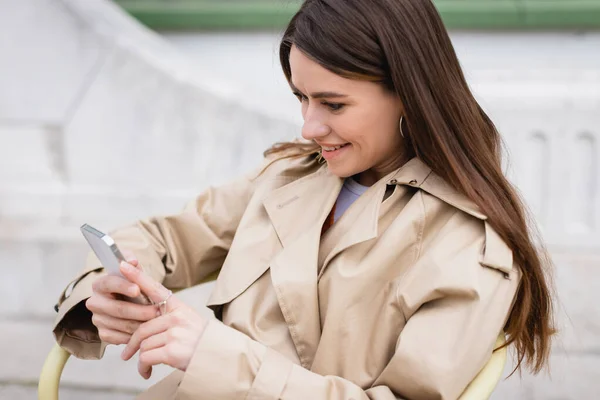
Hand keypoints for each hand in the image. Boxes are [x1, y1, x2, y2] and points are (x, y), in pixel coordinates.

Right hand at [85, 255, 157, 344]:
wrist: (133, 302)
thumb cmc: (134, 285)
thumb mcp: (135, 272)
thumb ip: (134, 264)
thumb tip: (132, 261)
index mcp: (100, 284)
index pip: (109, 283)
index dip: (123, 286)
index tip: (137, 289)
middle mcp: (95, 302)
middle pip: (117, 308)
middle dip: (139, 310)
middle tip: (157, 311)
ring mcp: (97, 319)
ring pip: (121, 324)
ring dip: (141, 324)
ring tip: (157, 321)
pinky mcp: (103, 334)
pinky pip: (119, 337)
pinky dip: (135, 335)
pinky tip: (147, 331)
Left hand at [119, 261, 208, 379]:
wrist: (219, 358)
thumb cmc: (202, 342)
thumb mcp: (189, 322)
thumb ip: (168, 319)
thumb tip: (145, 325)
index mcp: (179, 308)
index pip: (155, 288)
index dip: (137, 276)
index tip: (123, 265)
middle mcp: (177, 317)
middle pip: (142, 327)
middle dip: (132, 344)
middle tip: (127, 353)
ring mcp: (175, 333)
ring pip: (143, 344)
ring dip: (140, 359)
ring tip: (144, 366)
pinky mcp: (172, 350)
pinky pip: (146, 357)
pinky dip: (143, 367)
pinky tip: (147, 372)